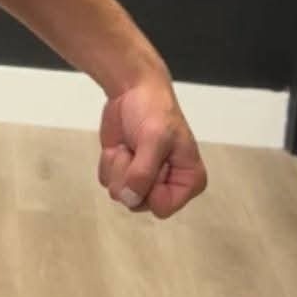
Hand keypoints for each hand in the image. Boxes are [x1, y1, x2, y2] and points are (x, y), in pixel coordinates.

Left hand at [98, 77, 207, 220]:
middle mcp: (168, 186)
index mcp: (189, 181)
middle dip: (130, 174)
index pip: (162, 207)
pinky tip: (121, 145)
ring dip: (119, 165)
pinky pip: (107, 181)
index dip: (149, 186)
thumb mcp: (154, 139)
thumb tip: (129, 198)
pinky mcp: (124, 173)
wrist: (132, 90)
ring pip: (120, 194)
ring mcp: (144, 181)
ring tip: (131, 144)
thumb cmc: (153, 110)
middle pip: (138, 203)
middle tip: (138, 148)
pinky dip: (109, 161)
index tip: (153, 160)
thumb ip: (143, 173)